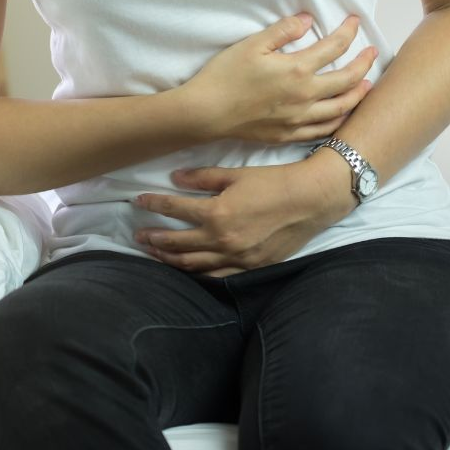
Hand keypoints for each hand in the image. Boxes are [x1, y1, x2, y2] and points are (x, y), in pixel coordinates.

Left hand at [131, 154, 356, 276]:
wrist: (311, 200)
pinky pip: (216, 276)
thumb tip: (175, 178)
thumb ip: (203, 178)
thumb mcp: (235, 174)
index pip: (175, 209)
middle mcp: (222, 240)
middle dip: (154, 239)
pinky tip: (186, 270)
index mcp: (216, 214)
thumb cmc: (273, 182)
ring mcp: (236, 258)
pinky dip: (197, 273)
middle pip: (177, 243)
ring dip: (169, 259)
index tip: (139, 200)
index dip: (154, 204)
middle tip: (138, 236)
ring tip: (154, 253)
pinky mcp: (250, 267)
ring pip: (193, 264)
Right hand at [180, 13, 377, 144]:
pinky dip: (339, 121)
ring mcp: (298, 119)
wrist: (205, 113)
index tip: (355, 21)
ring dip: (358, 94)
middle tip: (372, 52)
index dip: (348, 31)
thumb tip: (307, 19)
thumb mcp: (251, 44)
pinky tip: (341, 114)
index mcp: (296, 70)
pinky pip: (323, 130)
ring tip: (366, 84)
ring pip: (340, 108)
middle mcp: (304, 96)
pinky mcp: (287, 134)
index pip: (334, 47)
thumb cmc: (224, 76)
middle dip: (363, 63)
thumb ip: (283, 30)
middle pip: (347, 79)